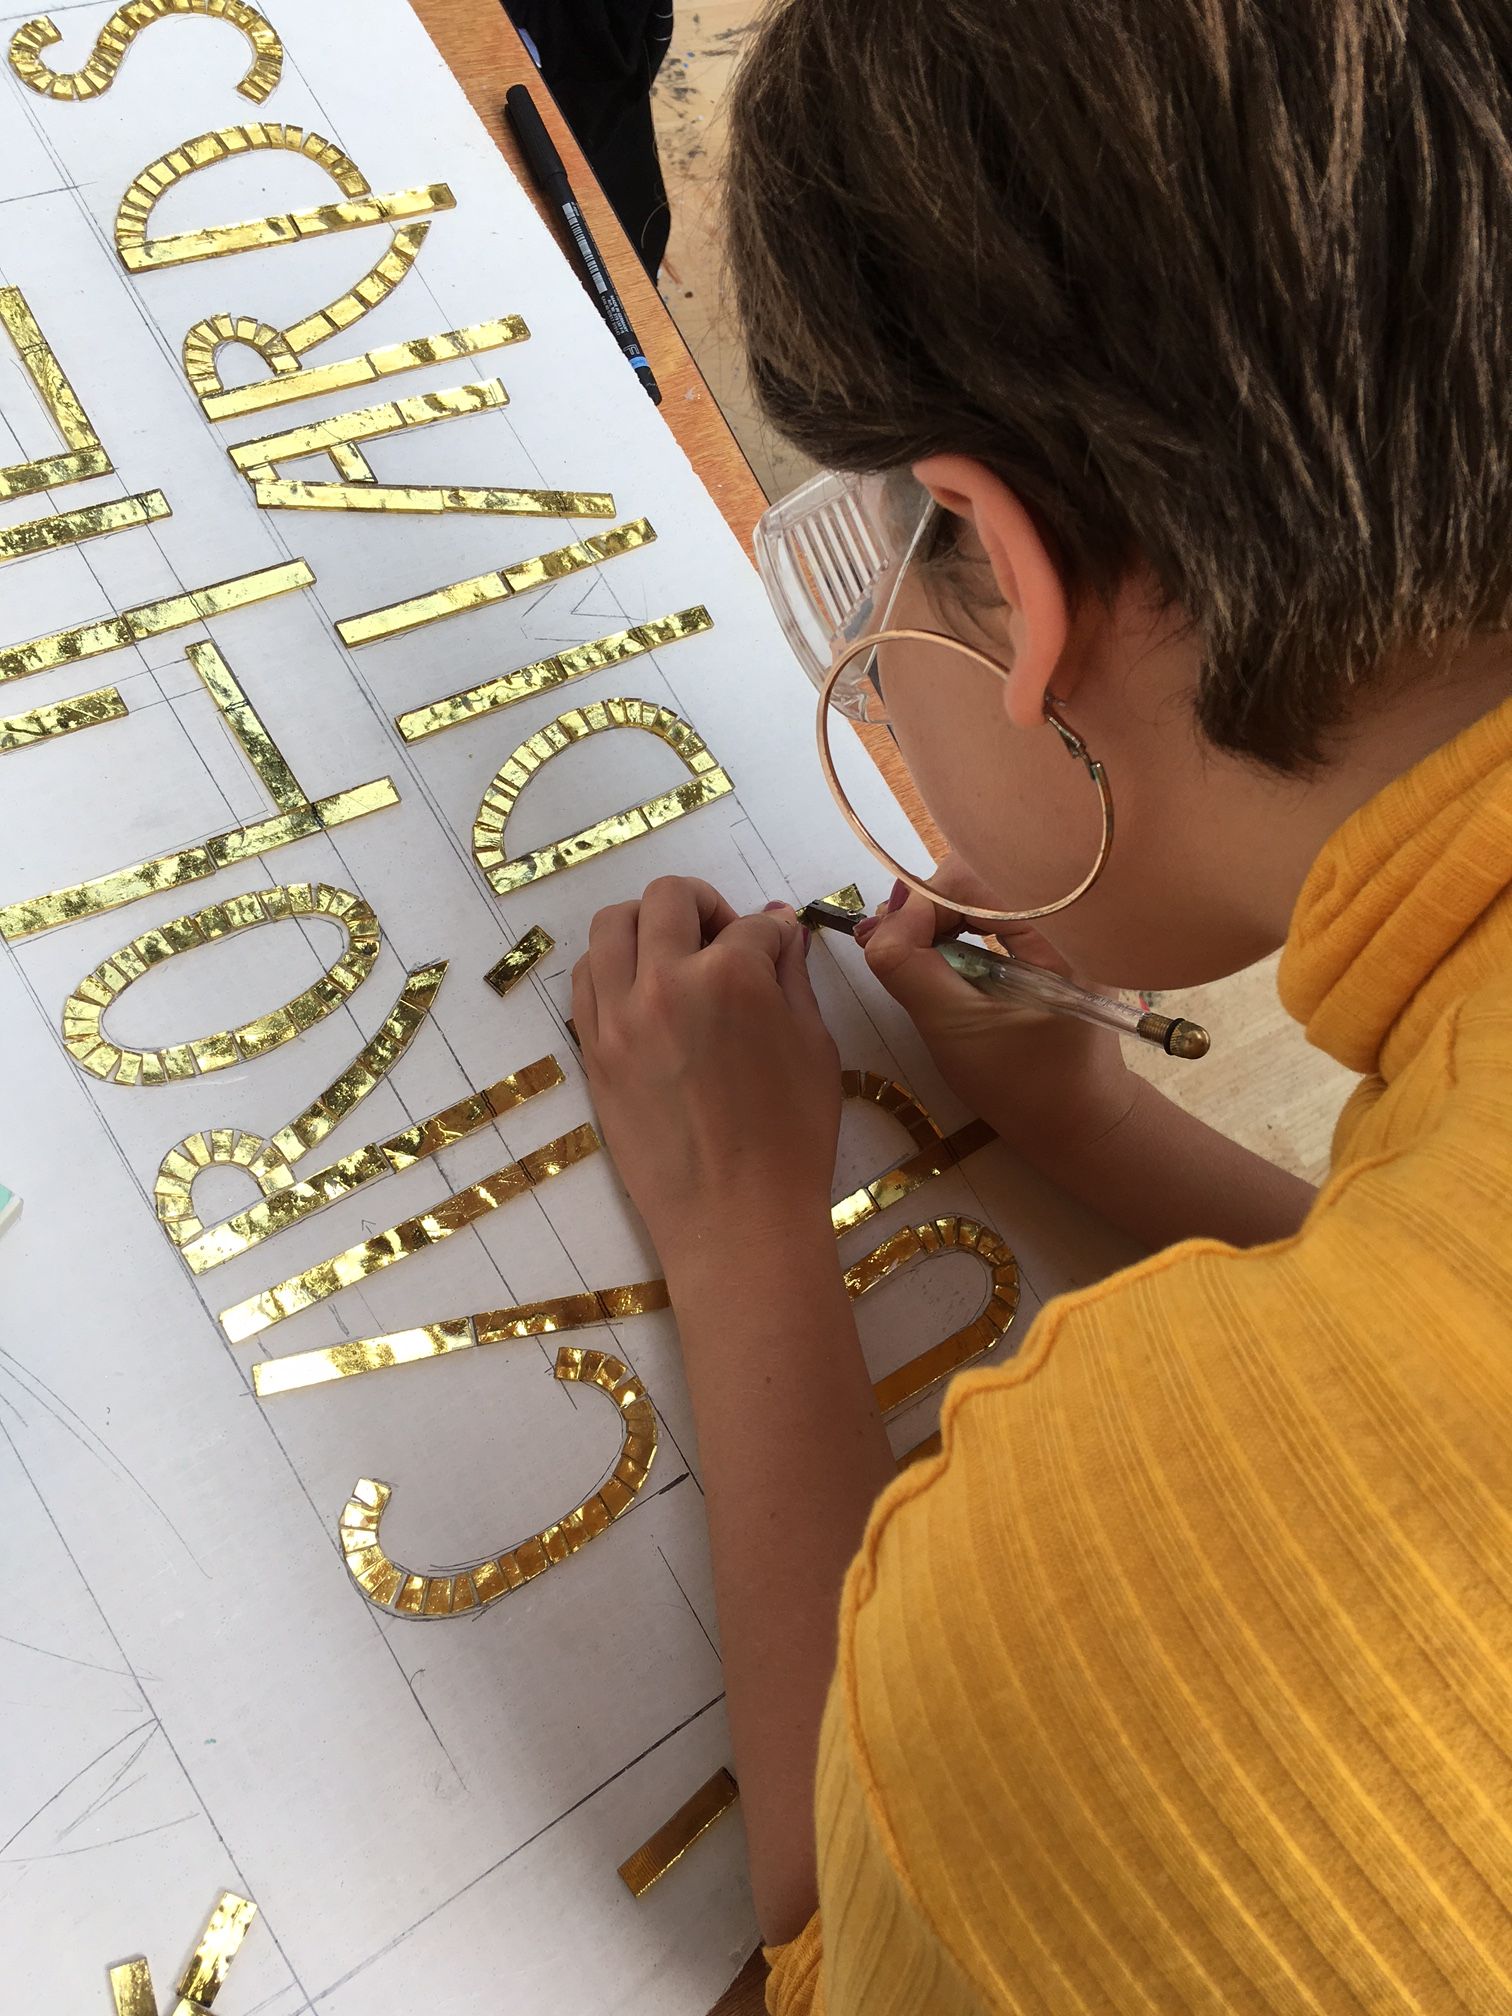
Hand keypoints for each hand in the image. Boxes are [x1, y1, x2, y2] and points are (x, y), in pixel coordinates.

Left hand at [573, 877, 841, 1271]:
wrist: (736, 1218)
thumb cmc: (792, 1138)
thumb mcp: (814, 1047)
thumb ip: (793, 978)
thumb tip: (779, 931)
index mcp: (732, 975)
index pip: (753, 924)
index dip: (774, 936)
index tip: (779, 954)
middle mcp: (665, 981)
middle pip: (669, 899)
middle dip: (705, 906)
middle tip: (724, 939)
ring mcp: (618, 1017)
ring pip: (611, 925)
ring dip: (646, 924)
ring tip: (673, 955)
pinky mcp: (592, 1051)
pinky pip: (585, 980)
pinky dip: (611, 968)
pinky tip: (641, 991)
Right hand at [858, 858, 1138, 1163]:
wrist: (1078, 1122)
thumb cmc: (1023, 1083)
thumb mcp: (954, 1027)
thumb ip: (909, 968)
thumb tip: (878, 924)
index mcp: (1060, 928)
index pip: (973, 880)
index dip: (922, 903)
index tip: (884, 943)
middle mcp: (1066, 913)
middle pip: (975, 879)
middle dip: (924, 908)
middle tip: (880, 943)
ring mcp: (1058, 927)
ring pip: (979, 895)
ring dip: (934, 919)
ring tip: (896, 950)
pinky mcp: (1047, 942)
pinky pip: (991, 917)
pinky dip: (954, 931)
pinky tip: (928, 954)